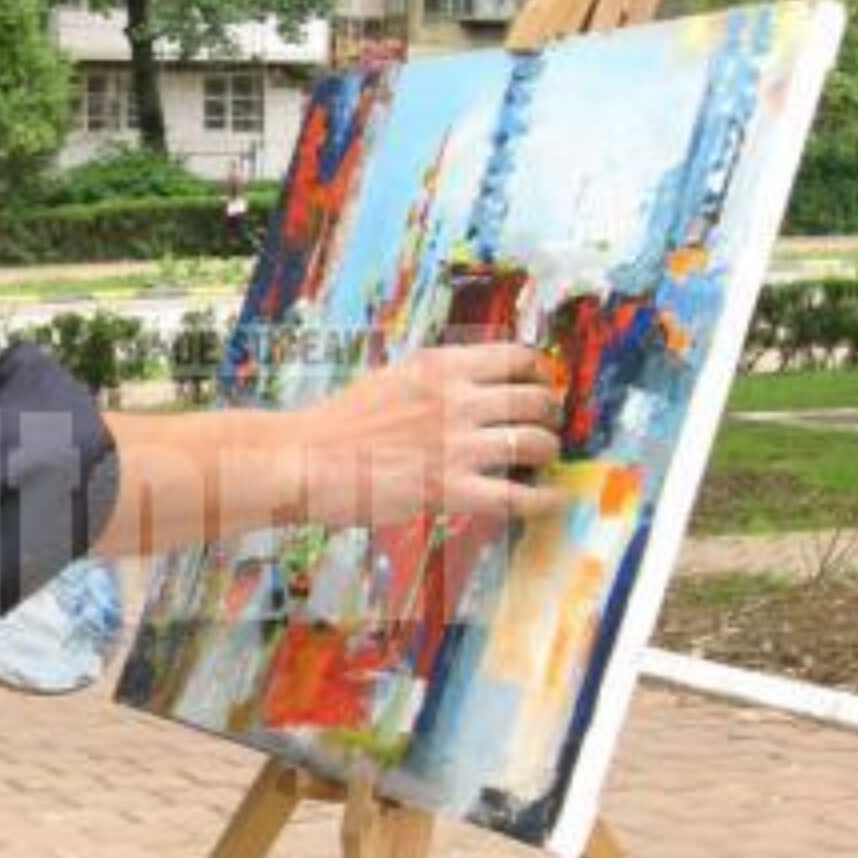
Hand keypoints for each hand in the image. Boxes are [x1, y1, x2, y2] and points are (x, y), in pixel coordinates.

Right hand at [284, 341, 563, 529]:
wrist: (306, 462)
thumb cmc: (341, 425)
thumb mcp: (394, 377)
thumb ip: (438, 378)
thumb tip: (475, 383)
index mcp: (442, 367)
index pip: (519, 357)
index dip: (539, 373)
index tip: (540, 385)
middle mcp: (458, 400)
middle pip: (536, 400)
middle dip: (550, 414)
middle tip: (546, 427)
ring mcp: (459, 446)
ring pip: (537, 443)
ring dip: (548, 452)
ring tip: (543, 461)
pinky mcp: (453, 491)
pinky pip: (520, 497)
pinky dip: (544, 499)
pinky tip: (551, 500)